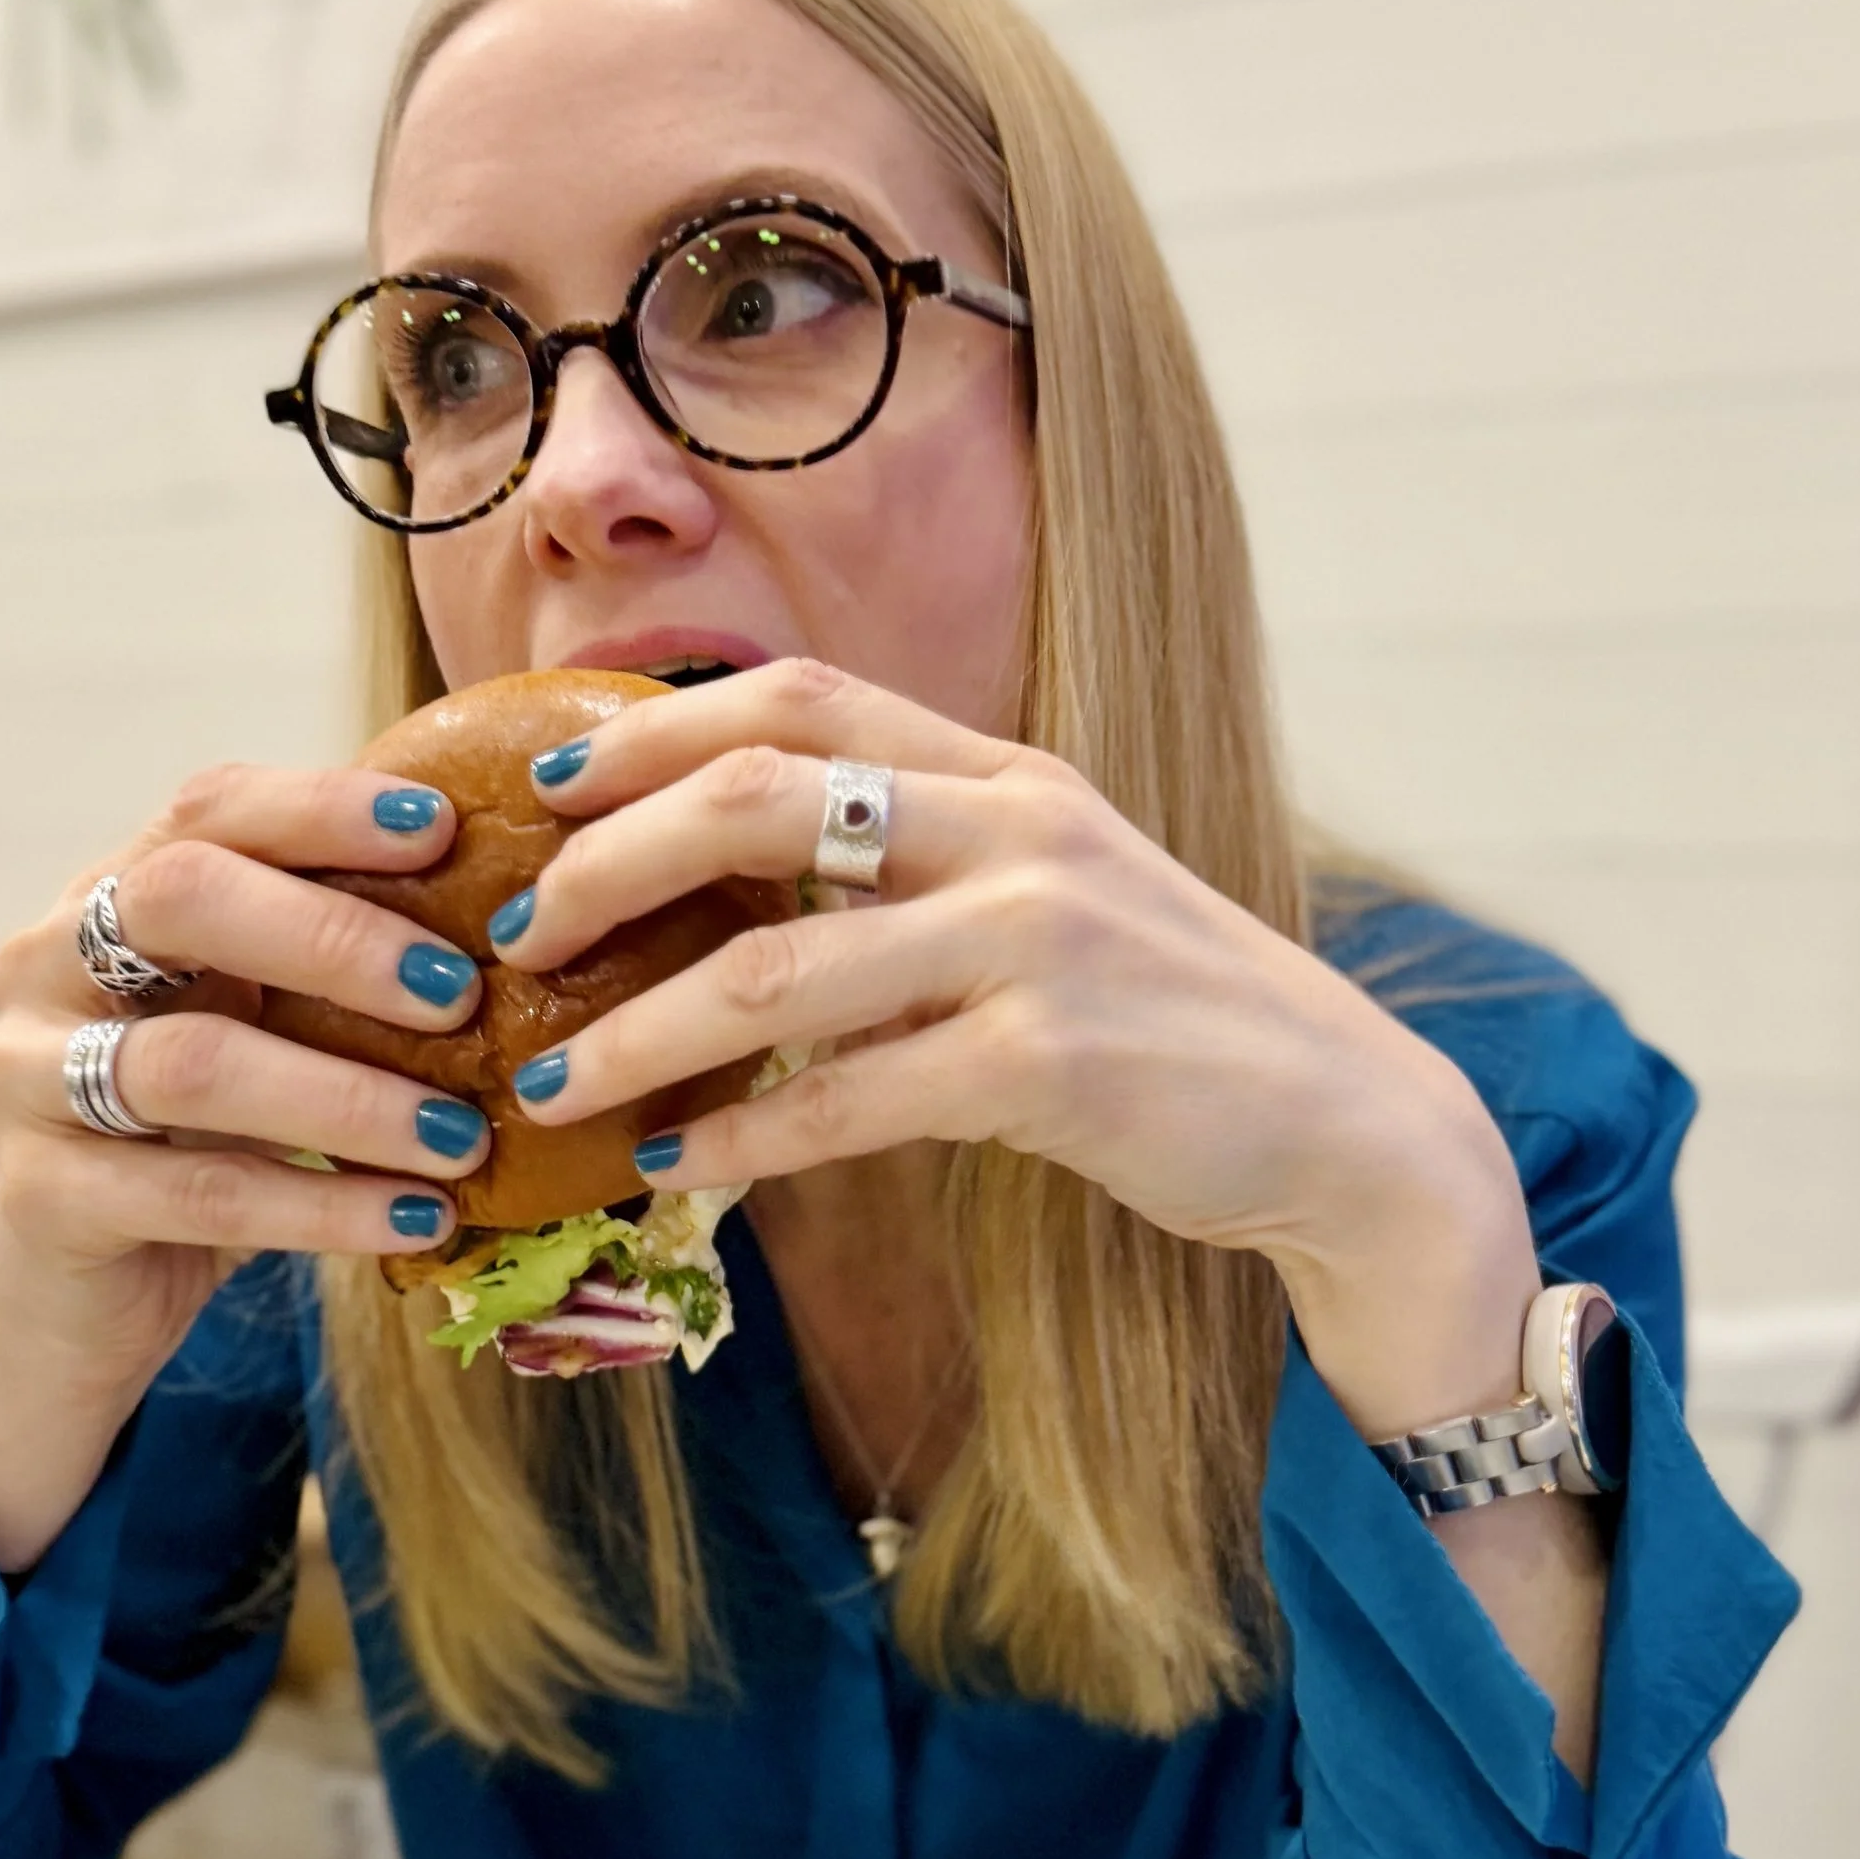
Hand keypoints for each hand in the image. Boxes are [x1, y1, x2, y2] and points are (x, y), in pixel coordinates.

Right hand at [0, 761, 487, 1566]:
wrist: (80, 1305)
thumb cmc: (201, 1138)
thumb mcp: (260, 1028)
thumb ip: (335, 965)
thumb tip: (521, 915)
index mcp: (108, 893)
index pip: (209, 809)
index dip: (324, 808)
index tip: (444, 828)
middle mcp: (45, 963)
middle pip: (179, 899)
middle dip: (333, 937)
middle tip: (458, 994)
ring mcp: (26, 1077)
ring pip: (193, 1064)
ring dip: (348, 1099)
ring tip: (464, 1138)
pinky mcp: (43, 1198)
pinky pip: (201, 1194)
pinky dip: (324, 1206)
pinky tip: (419, 1221)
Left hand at [497, 661, 1539, 1438]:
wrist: (1338, 1121)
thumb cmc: (1163, 1016)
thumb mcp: (1050, 893)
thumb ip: (919, 865)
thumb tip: (728, 885)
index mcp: (1008, 771)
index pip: (801, 694)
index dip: (655, 725)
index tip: (546, 780)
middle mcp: (1020, 830)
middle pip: (759, 796)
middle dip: (608, 862)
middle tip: (521, 932)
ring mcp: (1039, 944)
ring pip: (774, 969)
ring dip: (637, 1029)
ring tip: (553, 1076)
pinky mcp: (1050, 1067)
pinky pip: (846, 1100)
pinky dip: (740, 1136)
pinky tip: (674, 1164)